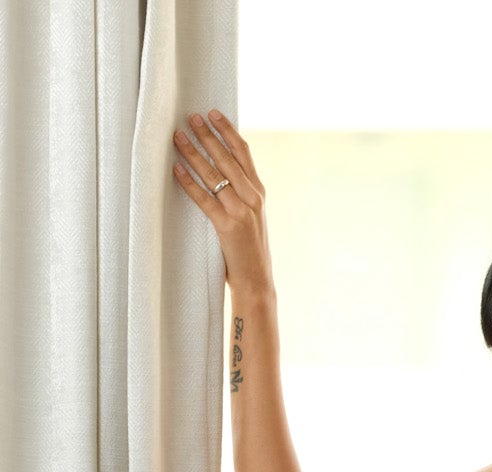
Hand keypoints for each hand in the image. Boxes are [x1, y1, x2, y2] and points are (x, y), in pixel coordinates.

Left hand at [171, 110, 272, 296]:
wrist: (257, 281)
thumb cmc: (250, 252)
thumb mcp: (252, 218)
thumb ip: (241, 196)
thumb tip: (221, 174)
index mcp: (258, 194)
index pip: (244, 153)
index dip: (228, 131)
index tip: (214, 113)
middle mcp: (252, 198)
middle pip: (228, 158)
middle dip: (208, 135)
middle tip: (191, 117)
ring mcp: (241, 211)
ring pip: (215, 174)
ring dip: (194, 152)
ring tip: (179, 136)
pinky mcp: (227, 226)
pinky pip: (204, 198)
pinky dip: (189, 182)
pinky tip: (176, 168)